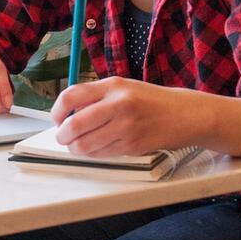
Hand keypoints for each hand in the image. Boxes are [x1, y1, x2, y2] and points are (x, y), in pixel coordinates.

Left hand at [50, 77, 197, 156]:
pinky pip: (102, 154)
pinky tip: (96, 148)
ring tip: (77, 145)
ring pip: (86, 145)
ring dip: (75, 148)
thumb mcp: (123, 87)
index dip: (56, 110)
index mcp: (113, 85)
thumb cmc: (151, 101)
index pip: (71, 96)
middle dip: (62, 135)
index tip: (57, 118)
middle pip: (74, 124)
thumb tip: (66, 113)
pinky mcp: (132, 145)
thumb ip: (96, 96)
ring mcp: (126, 126)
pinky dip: (93, 154)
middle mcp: (119, 104)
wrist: (184, 114)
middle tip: (62, 137)